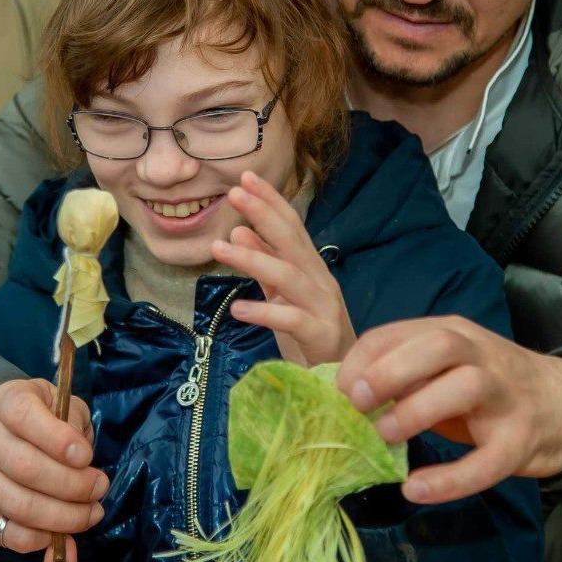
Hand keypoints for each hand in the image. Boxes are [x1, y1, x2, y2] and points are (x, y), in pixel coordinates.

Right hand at [0, 378, 107, 561]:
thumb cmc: (40, 416)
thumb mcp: (59, 402)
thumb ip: (72, 421)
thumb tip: (81, 459)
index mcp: (5, 402)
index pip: (25, 417)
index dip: (58, 439)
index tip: (86, 456)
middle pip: (25, 467)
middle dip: (72, 484)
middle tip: (100, 487)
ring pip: (18, 505)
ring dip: (62, 516)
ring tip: (91, 512)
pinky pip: (4, 533)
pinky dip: (37, 540)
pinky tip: (60, 532)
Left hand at [214, 171, 355, 366]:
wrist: (344, 383)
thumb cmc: (311, 337)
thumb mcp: (283, 297)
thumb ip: (265, 268)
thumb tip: (239, 233)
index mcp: (312, 269)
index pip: (292, 227)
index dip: (270, 201)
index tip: (245, 178)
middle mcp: (321, 282)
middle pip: (292, 242)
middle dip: (264, 214)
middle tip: (235, 193)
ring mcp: (324, 308)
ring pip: (288, 276)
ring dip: (253, 259)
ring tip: (218, 247)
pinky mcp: (321, 337)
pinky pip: (291, 320)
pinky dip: (263, 311)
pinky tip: (237, 308)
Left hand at [336, 317, 561, 503]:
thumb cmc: (489, 386)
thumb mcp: (446, 367)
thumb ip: (405, 371)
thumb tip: (346, 393)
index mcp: (451, 333)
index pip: (397, 332)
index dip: (362, 359)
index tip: (338, 389)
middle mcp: (479, 354)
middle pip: (436, 345)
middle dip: (389, 369)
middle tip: (356, 403)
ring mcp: (505, 394)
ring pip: (466, 386)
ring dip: (419, 409)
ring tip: (386, 435)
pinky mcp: (522, 438)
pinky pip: (488, 460)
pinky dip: (450, 478)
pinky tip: (417, 489)